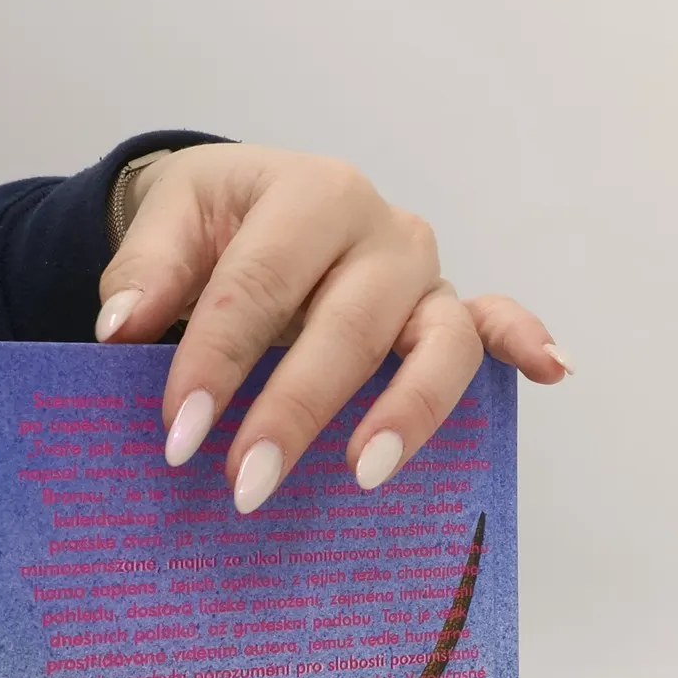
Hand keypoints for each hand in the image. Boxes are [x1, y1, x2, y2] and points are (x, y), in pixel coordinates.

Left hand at [93, 145, 569, 512]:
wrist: (253, 205)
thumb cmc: (217, 223)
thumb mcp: (170, 220)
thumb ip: (145, 270)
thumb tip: (125, 331)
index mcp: (312, 193)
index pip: (259, 286)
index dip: (216, 362)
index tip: (177, 434)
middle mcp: (384, 231)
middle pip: (346, 326)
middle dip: (294, 409)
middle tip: (244, 484)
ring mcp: (426, 276)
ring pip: (438, 341)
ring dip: (406, 410)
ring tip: (363, 474)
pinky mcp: (451, 310)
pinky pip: (496, 326)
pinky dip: (528, 341)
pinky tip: (551, 372)